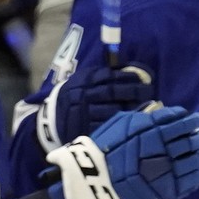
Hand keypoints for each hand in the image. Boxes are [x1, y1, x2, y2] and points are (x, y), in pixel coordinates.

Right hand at [36, 65, 155, 152]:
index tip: (144, 78)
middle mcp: (82, 95)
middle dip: (134, 91)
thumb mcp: (82, 81)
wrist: (50, 120)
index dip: (129, 76)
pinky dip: (120, 122)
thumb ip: (100, 76)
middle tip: (149, 91)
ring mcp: (83, 112)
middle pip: (113, 91)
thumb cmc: (74, 97)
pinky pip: (106, 125)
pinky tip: (131, 119)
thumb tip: (129, 70)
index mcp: (83, 81)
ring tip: (145, 105)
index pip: (110, 75)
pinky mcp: (84, 128)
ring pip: (112, 108)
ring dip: (131, 107)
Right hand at [46, 105, 198, 198]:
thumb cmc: (105, 148)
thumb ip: (145, 116)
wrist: (94, 181)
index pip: (185, 123)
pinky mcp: (170, 189)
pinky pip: (194, 179)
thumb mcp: (121, 123)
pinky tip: (197, 167)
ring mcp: (169, 171)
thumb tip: (165, 110)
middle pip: (193, 140)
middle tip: (197, 135)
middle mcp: (166, 150)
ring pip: (197, 159)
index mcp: (155, 132)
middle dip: (198, 136)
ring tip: (198, 151)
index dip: (195, 120)